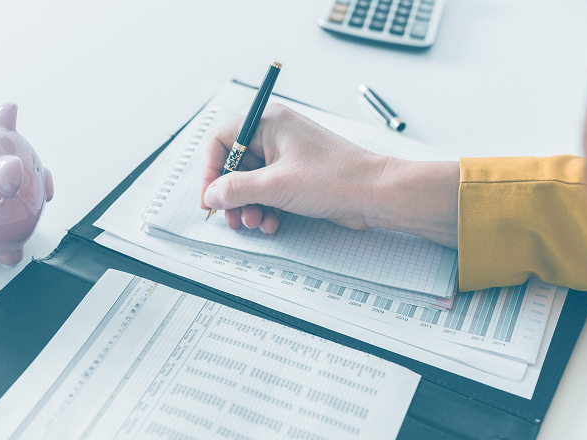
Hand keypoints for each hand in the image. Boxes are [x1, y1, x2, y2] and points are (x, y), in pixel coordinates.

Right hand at [200, 104, 458, 247]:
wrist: (375, 195)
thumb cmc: (338, 177)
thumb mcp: (276, 185)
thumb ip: (236, 189)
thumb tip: (212, 193)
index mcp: (269, 122)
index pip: (223, 140)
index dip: (211, 170)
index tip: (210, 195)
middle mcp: (277, 136)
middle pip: (235, 165)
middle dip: (232, 195)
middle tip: (233, 216)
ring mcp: (288, 157)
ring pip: (252, 183)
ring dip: (249, 206)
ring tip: (255, 222)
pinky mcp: (298, 177)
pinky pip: (269, 192)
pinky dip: (266, 209)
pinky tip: (271, 222)